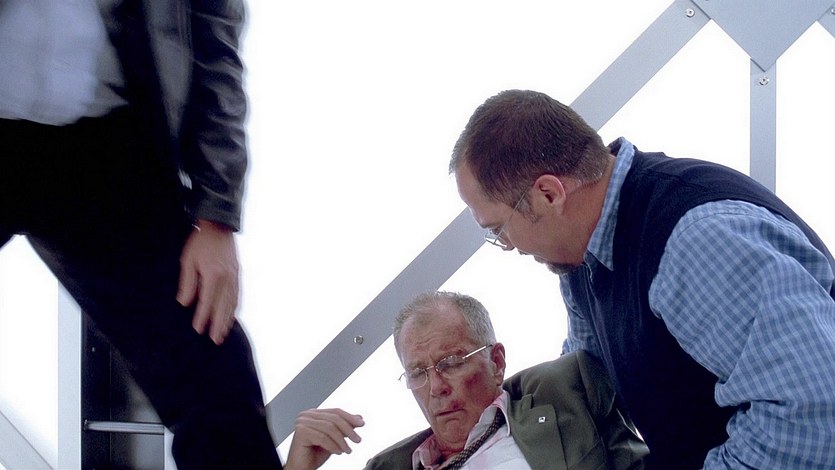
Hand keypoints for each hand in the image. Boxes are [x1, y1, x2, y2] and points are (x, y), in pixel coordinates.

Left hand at [176, 219, 239, 344]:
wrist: (219, 225)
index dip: (202, 317)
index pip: (207, 302)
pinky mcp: (238, 273)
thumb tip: (185, 303)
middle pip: (223, 307)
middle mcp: (227, 279)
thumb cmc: (200, 242)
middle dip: (219, 325)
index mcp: (213, 276)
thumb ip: (188, 283)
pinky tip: (231, 314)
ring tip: (224, 332)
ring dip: (228, 319)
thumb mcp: (188, 260)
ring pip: (232, 303)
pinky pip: (238, 295)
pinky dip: (234, 307)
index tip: (198, 330)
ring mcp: (235, 276)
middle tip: (216, 340)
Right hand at [284, 408, 364, 469]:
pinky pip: (322, 437)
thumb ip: (344, 427)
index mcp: (314, 414)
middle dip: (348, 429)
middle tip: (357, 440)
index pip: (336, 411)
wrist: (301, 468)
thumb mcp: (334, 439)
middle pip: (334, 418)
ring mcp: (302, 422)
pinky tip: (338, 452)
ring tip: (347, 450)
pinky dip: (333, 445)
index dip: (350, 417)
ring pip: (330, 428)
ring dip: (341, 440)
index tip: (361, 423)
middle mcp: (307, 415)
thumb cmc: (314, 454)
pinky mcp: (301, 432)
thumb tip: (358, 418)